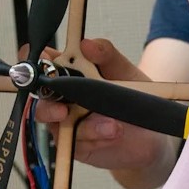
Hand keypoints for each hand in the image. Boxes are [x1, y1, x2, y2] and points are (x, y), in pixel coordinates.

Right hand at [34, 38, 177, 187]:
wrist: (152, 133)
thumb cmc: (134, 97)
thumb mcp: (125, 72)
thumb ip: (107, 56)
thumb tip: (88, 45)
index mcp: (69, 71)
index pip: (43, 62)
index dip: (37, 61)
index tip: (44, 63)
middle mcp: (63, 96)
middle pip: (40, 99)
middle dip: (50, 107)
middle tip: (64, 110)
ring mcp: (66, 121)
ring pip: (58, 125)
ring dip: (86, 127)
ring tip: (112, 126)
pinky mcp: (75, 143)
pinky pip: (75, 142)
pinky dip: (95, 138)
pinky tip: (113, 134)